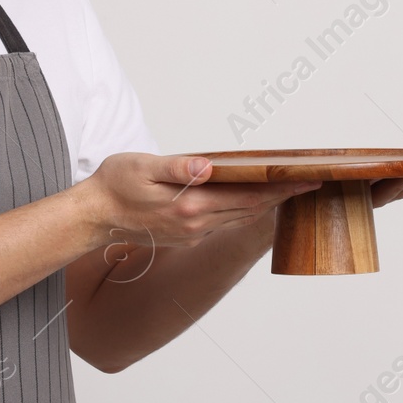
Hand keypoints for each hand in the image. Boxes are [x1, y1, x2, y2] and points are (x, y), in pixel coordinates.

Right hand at [77, 153, 321, 249]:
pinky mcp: (186, 235)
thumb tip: (207, 166)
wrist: (92, 218)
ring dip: (266, 206)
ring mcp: (192, 233)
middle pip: (250, 211)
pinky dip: (244, 211)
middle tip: (310, 183)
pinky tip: (253, 199)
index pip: (247, 197)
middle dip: (282, 197)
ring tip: (289, 190)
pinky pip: (224, 222)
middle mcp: (196, 224)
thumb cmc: (113, 185)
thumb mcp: (142, 167)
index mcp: (190, 206)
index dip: (279, 189)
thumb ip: (177, 168)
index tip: (305, 180)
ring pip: (239, 219)